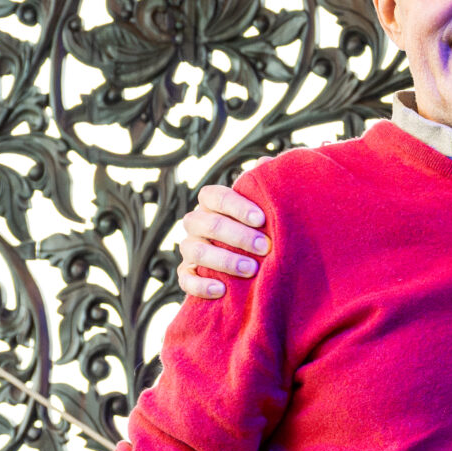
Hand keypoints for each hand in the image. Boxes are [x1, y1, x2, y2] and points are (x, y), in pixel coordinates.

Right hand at [176, 185, 268, 300]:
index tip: (261, 218)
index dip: (236, 206)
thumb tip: (266, 160)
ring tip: (251, 269)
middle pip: (207, 223)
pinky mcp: (187, 274)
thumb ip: (263, 185)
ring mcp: (190, 249)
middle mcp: (197, 223)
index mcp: (212, 203)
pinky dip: (201, 285)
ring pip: (195, 250)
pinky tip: (222, 290)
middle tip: (266, 247)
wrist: (252, 262)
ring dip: (224, 260)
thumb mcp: (264, 207)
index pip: (214, 196)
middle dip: (238, 236)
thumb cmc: (260, 227)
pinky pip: (185, 279)